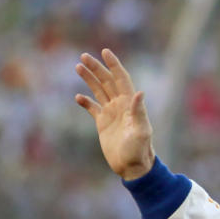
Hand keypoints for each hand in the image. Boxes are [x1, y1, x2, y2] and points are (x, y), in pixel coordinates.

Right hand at [75, 49, 154, 179]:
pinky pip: (93, 108)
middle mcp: (121, 105)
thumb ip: (139, 112)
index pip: (121, 79)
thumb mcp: (141, 131)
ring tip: (78, 66)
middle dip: (97, 68)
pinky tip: (78, 97)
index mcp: (130, 104)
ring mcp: (111, 113)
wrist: (132, 167)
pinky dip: (85, 102)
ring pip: (99, 91)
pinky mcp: (103, 124)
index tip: (105, 51)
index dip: (114, 65)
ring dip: (90, 79)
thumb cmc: (139, 150)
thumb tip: (140, 92)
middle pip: (107, 81)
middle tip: (84, 56)